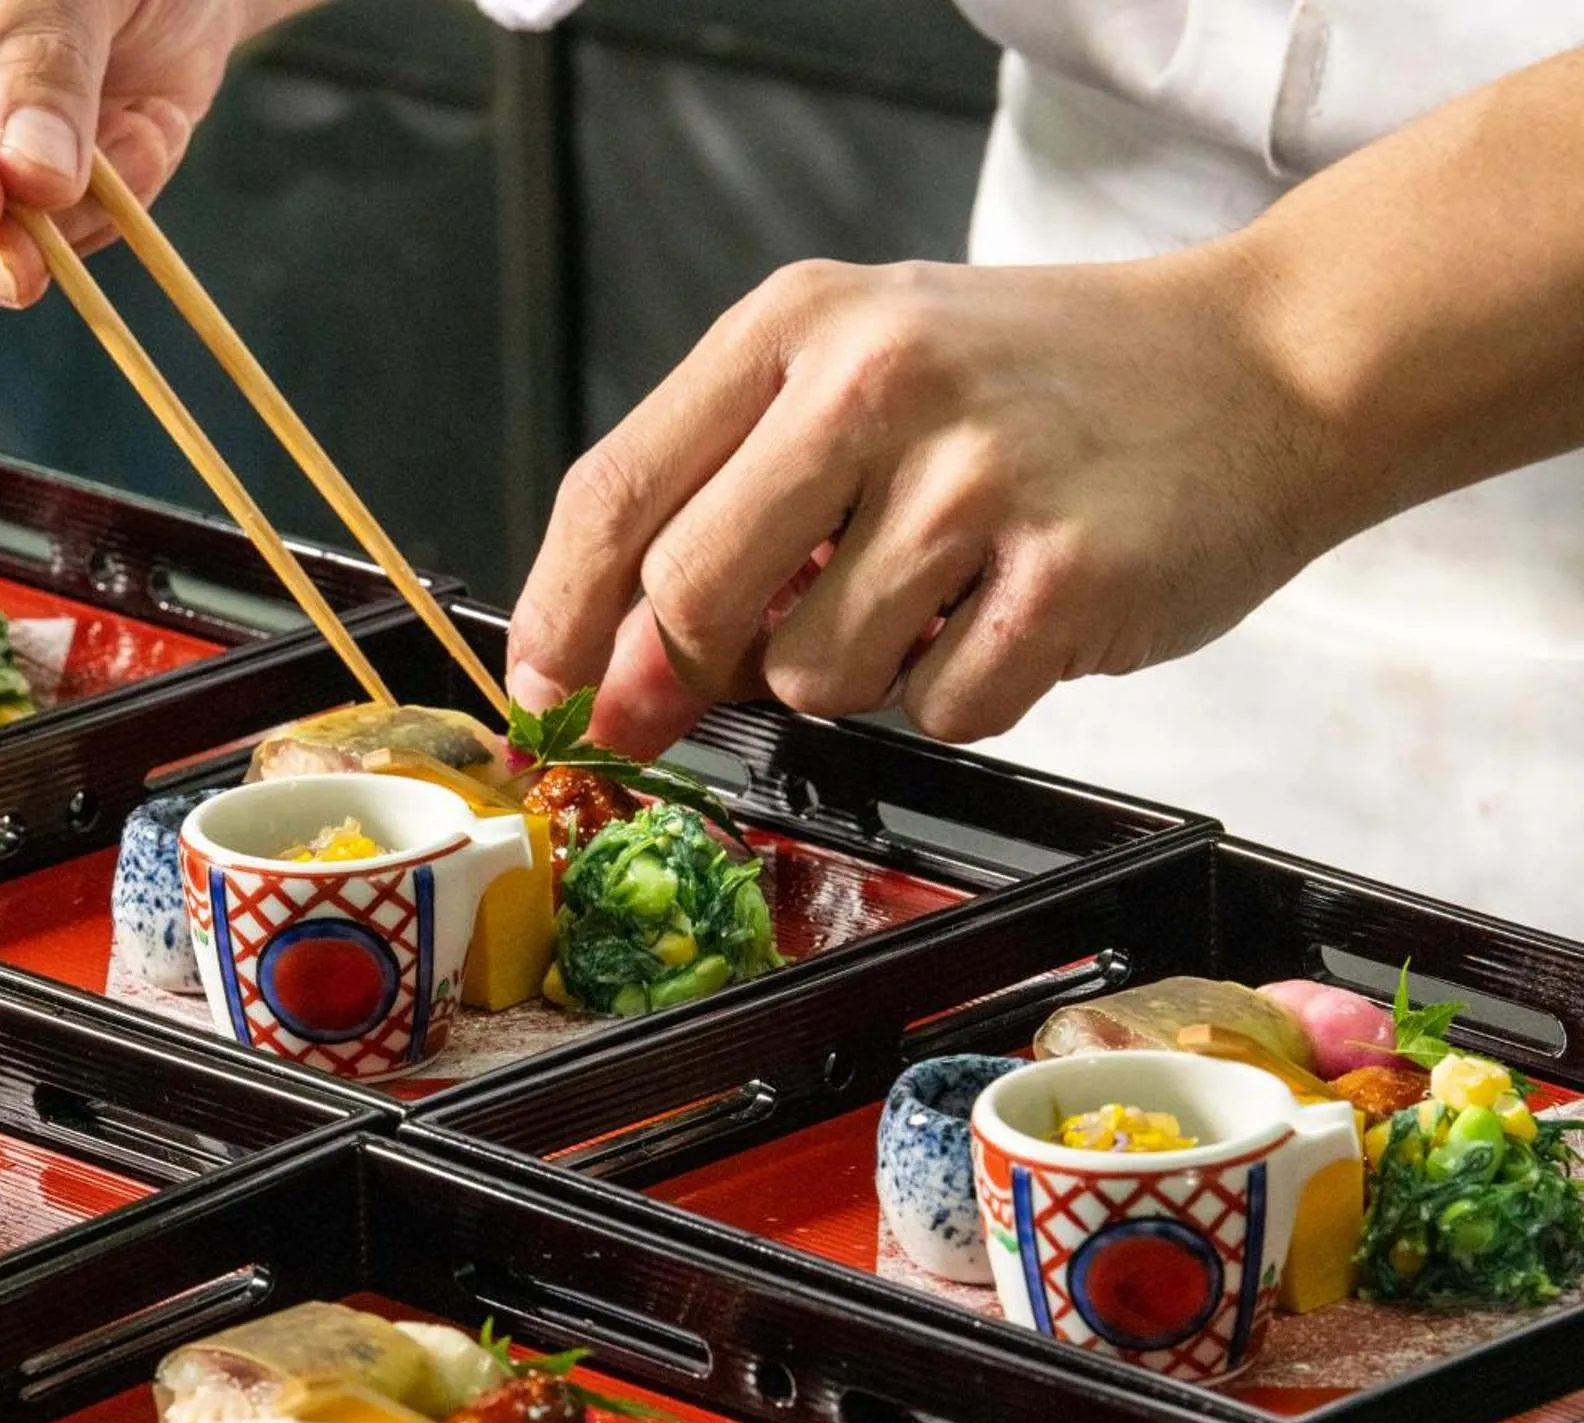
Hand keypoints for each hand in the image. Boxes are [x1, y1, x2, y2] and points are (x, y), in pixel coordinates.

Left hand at [504, 250, 1348, 755]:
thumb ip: (731, 503)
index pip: (618, 490)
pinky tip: (1011, 613)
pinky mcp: (1065, 577)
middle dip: (694, 667)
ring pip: (814, 674)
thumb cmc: (1040, 384)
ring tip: (938, 590)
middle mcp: (876, 383)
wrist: (1265, 366)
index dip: (563, 614)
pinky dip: (959, 693)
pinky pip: (937, 710)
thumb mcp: (866, 376)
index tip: (547, 687)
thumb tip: (614, 674)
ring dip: (857, 672)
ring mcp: (977, 479)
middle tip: (743, 669)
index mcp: (801, 324)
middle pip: (690, 597)